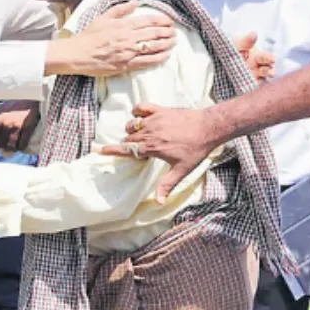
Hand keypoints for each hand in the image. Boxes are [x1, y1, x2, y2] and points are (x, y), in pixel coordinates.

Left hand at [0, 100, 39, 151]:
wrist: (32, 98)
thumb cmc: (17, 103)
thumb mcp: (2, 108)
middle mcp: (5, 124)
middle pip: (0, 143)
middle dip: (3, 146)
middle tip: (6, 146)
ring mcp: (16, 127)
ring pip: (11, 145)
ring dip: (12, 148)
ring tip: (14, 148)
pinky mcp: (27, 129)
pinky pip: (22, 144)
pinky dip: (21, 147)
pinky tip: (21, 146)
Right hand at [49, 1, 176, 76]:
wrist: (77, 54)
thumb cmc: (89, 36)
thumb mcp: (103, 17)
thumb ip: (120, 9)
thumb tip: (135, 2)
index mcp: (123, 25)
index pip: (148, 21)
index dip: (162, 20)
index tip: (170, 21)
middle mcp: (128, 38)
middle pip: (154, 33)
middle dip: (167, 32)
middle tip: (174, 32)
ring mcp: (128, 52)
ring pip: (153, 47)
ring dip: (166, 44)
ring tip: (173, 42)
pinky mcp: (126, 65)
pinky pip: (146, 61)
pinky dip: (158, 58)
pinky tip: (166, 55)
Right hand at [98, 103, 217, 203]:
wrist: (208, 127)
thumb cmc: (195, 150)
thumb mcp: (181, 170)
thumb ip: (167, 185)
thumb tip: (158, 202)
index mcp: (152, 148)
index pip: (127, 149)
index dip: (112, 150)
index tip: (100, 150)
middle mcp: (150, 133)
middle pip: (129, 139)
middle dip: (128, 145)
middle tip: (137, 151)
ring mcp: (154, 120)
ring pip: (132, 124)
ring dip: (131, 131)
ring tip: (140, 137)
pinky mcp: (160, 110)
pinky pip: (141, 107)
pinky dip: (137, 112)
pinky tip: (141, 117)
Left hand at [234, 32, 274, 84]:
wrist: (216, 61)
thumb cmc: (231, 49)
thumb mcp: (237, 44)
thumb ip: (246, 41)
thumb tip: (254, 33)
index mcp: (258, 57)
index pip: (266, 58)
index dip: (270, 58)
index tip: (273, 59)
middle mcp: (257, 68)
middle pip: (267, 71)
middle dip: (270, 71)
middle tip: (271, 72)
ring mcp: (252, 78)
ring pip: (260, 80)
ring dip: (261, 81)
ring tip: (260, 82)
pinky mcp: (245, 87)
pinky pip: (250, 88)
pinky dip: (251, 88)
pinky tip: (250, 88)